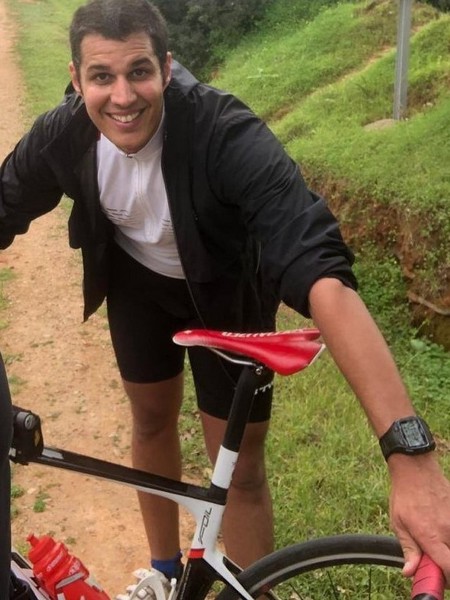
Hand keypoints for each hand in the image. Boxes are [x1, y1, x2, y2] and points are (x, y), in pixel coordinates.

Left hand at [388, 453, 449, 584]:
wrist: (416, 469)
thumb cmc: (404, 495)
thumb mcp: (399, 523)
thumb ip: (408, 549)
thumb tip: (409, 571)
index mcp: (430, 536)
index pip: (447, 569)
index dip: (444, 578)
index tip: (437, 577)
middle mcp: (448, 531)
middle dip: (446, 564)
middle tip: (434, 557)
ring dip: (447, 545)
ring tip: (435, 536)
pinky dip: (449, 531)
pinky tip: (439, 522)